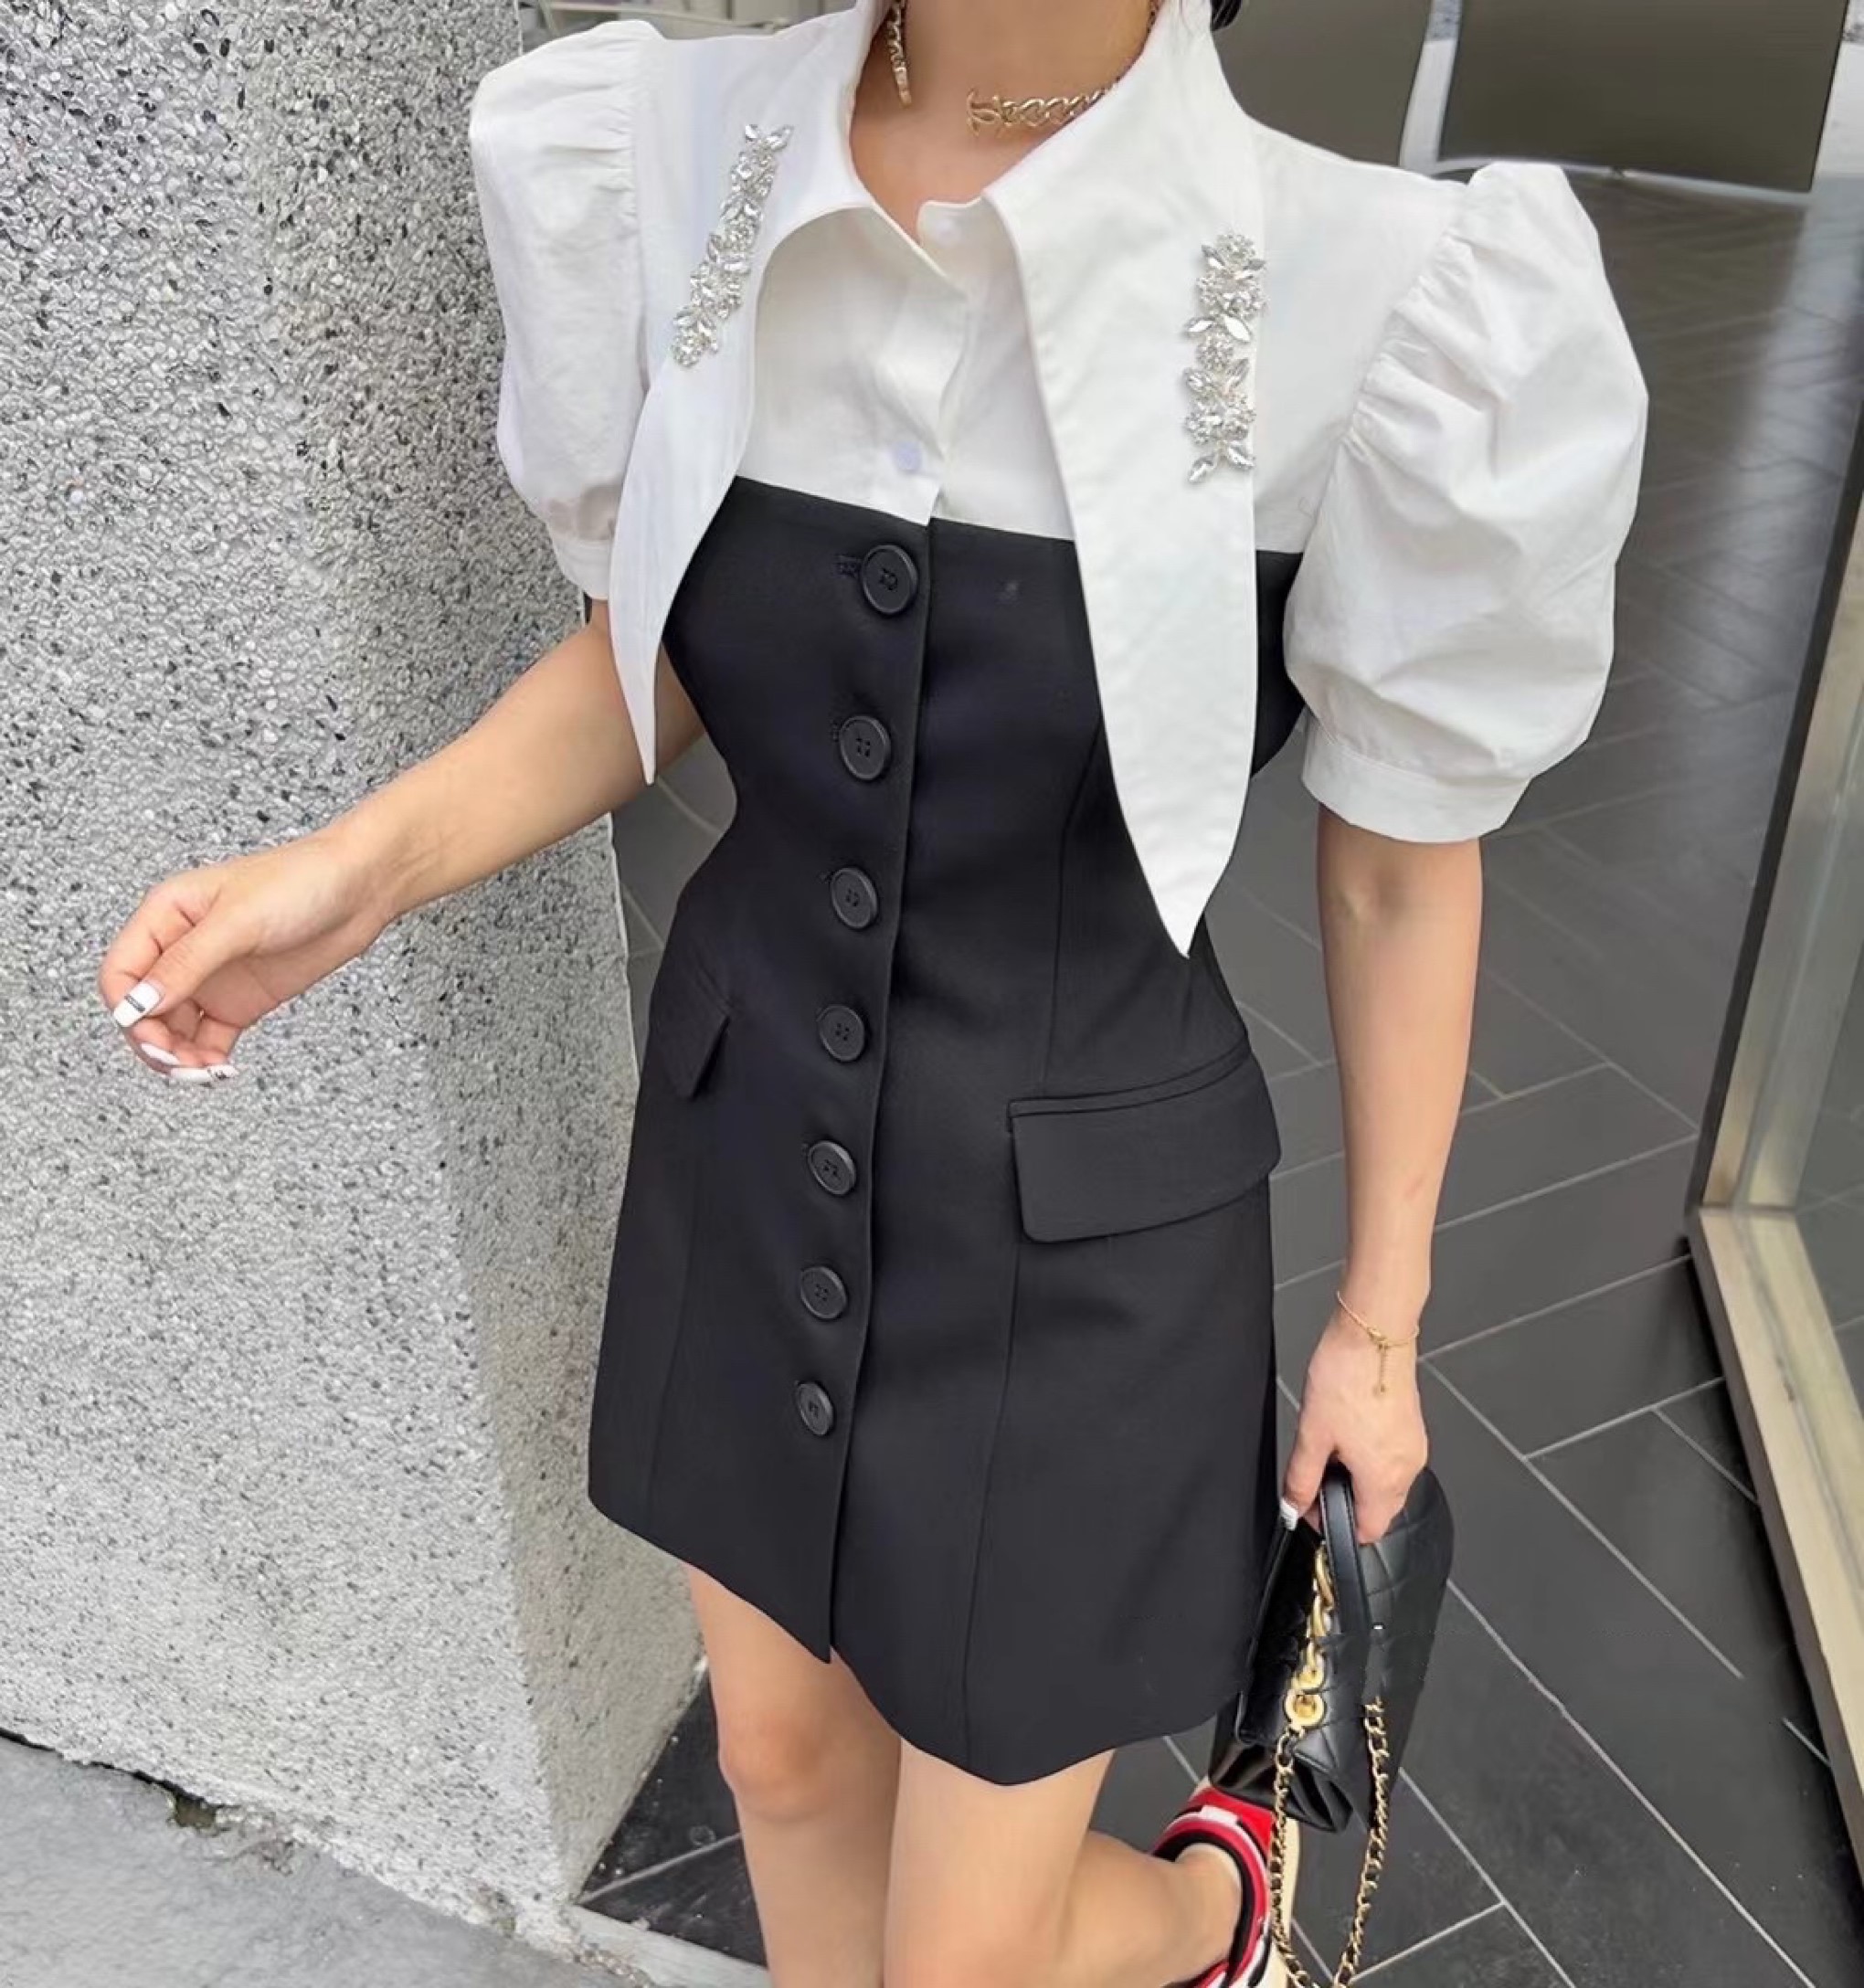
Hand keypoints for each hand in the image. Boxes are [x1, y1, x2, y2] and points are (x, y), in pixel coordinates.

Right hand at [96, 823, 397, 1079]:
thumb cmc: (300, 881)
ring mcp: (211, 978)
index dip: (126, 1008)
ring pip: (173, 1030)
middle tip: (181, 1065)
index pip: (121, 973)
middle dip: (153, 1042)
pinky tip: (221, 1069)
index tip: (150, 1034)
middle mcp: (181, 949)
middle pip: (142, 1010)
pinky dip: (207, 1059)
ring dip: (179, 1058)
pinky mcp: (241, 1001)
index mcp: (165, 916)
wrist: (361, 888)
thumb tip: (138, 1004)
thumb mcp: (238, 921)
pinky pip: (208, 1039)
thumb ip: (187, 964)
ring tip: (206, 1072)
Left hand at [1283, 1300, 1427, 1543]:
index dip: (1336, 1527)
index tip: (1312, 1508)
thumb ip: (1301, 1478)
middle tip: (1316, 1473)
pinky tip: (1351, 1431)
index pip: (1368, 1532)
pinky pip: (1394, 1459)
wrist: (1372, 1336)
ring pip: (1386, 1484)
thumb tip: (1292, 1506)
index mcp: (1384, 1480)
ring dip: (1359, 1478)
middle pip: (1379, 1510)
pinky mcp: (1413, 1429)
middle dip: (1347, 1502)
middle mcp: (1407, 1469)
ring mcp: (1414, 1448)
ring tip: (1332, 1445)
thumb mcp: (1312, 1434)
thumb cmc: (1347, 1378)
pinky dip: (1372, 1458)